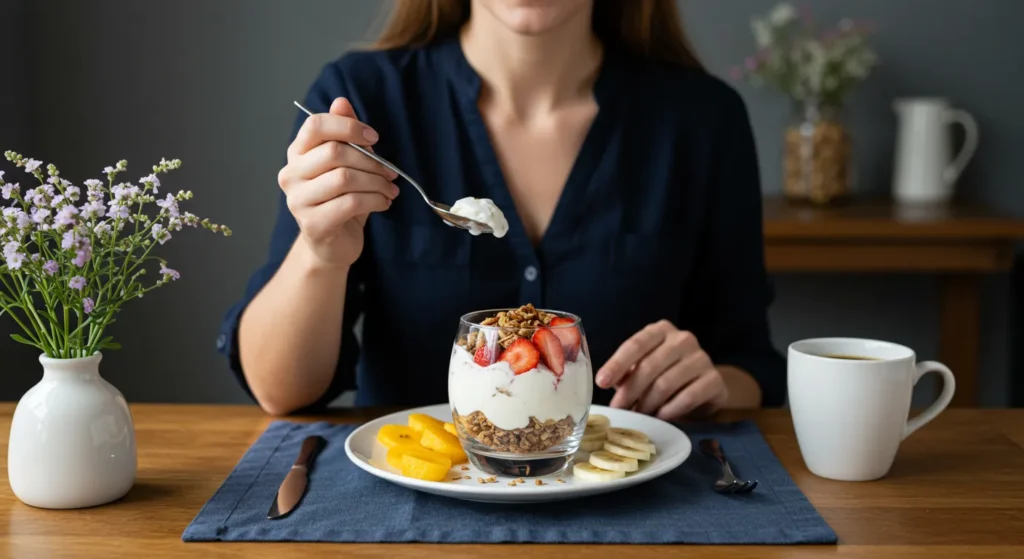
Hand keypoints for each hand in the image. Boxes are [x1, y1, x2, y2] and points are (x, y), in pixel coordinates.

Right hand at [278, 97, 399, 268]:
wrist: (332, 245)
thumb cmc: (340, 200)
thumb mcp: (347, 164)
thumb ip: (344, 134)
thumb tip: (342, 102)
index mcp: (297, 153)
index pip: (315, 126)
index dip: (348, 127)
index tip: (374, 138)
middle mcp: (291, 174)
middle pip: (335, 153)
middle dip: (371, 161)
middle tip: (391, 173)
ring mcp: (298, 200)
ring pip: (345, 179)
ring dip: (377, 183)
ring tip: (390, 190)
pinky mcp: (312, 223)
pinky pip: (350, 203)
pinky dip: (375, 201)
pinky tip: (383, 203)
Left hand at [595, 320, 727, 420]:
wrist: (705, 386)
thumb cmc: (666, 374)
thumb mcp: (644, 368)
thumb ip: (627, 372)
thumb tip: (606, 383)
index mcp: (661, 331)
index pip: (635, 345)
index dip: (617, 364)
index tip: (601, 383)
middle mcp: (682, 339)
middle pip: (649, 366)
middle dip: (630, 391)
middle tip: (619, 409)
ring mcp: (701, 358)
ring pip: (666, 383)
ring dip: (648, 404)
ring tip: (639, 415)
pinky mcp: (714, 380)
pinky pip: (687, 397)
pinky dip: (669, 410)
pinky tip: (660, 417)